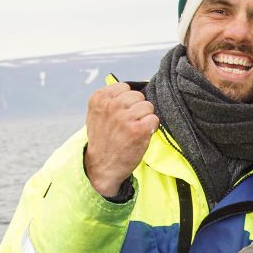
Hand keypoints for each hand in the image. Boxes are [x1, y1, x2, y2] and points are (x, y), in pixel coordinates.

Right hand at [84, 83, 159, 197]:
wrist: (102, 166)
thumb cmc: (103, 139)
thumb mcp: (97, 114)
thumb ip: (110, 98)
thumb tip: (134, 86)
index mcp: (100, 98)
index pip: (125, 87)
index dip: (127, 101)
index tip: (120, 114)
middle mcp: (111, 105)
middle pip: (139, 96)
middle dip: (137, 109)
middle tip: (127, 124)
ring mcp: (125, 117)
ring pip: (148, 106)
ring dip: (145, 118)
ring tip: (133, 130)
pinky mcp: (138, 130)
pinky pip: (154, 119)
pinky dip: (151, 128)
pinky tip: (140, 136)